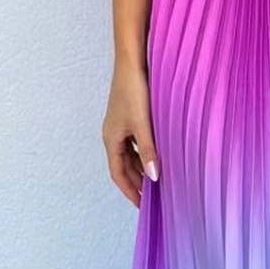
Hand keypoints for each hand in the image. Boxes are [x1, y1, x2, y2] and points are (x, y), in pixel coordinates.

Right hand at [103, 60, 159, 207]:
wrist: (132, 61)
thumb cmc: (133, 90)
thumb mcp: (142, 124)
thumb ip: (148, 151)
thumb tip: (154, 177)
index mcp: (111, 139)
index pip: (118, 174)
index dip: (130, 191)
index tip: (142, 207)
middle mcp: (113, 134)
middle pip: (124, 166)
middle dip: (136, 183)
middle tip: (153, 198)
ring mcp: (121, 125)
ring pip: (130, 155)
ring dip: (141, 168)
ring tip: (158, 180)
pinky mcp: (130, 115)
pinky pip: (136, 142)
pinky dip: (145, 153)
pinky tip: (158, 155)